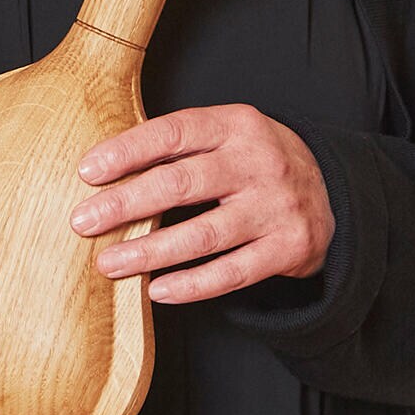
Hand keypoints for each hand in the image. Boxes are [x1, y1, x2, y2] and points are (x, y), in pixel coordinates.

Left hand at [68, 103, 334, 302]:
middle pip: (182, 183)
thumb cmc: (253, 161)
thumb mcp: (226, 134)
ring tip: (108, 263)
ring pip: (203, 235)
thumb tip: (103, 167)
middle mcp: (260, 162)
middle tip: (83, 222)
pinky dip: (192, 285)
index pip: (174, 131)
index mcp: (237, 124)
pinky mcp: (289, 248)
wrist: (331, 192)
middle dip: (126, 203)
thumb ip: (178, 145)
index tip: (87, 172)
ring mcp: (276, 207)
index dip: (128, 151)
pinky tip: (156, 290)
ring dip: (149, 252)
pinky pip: (232, 273)